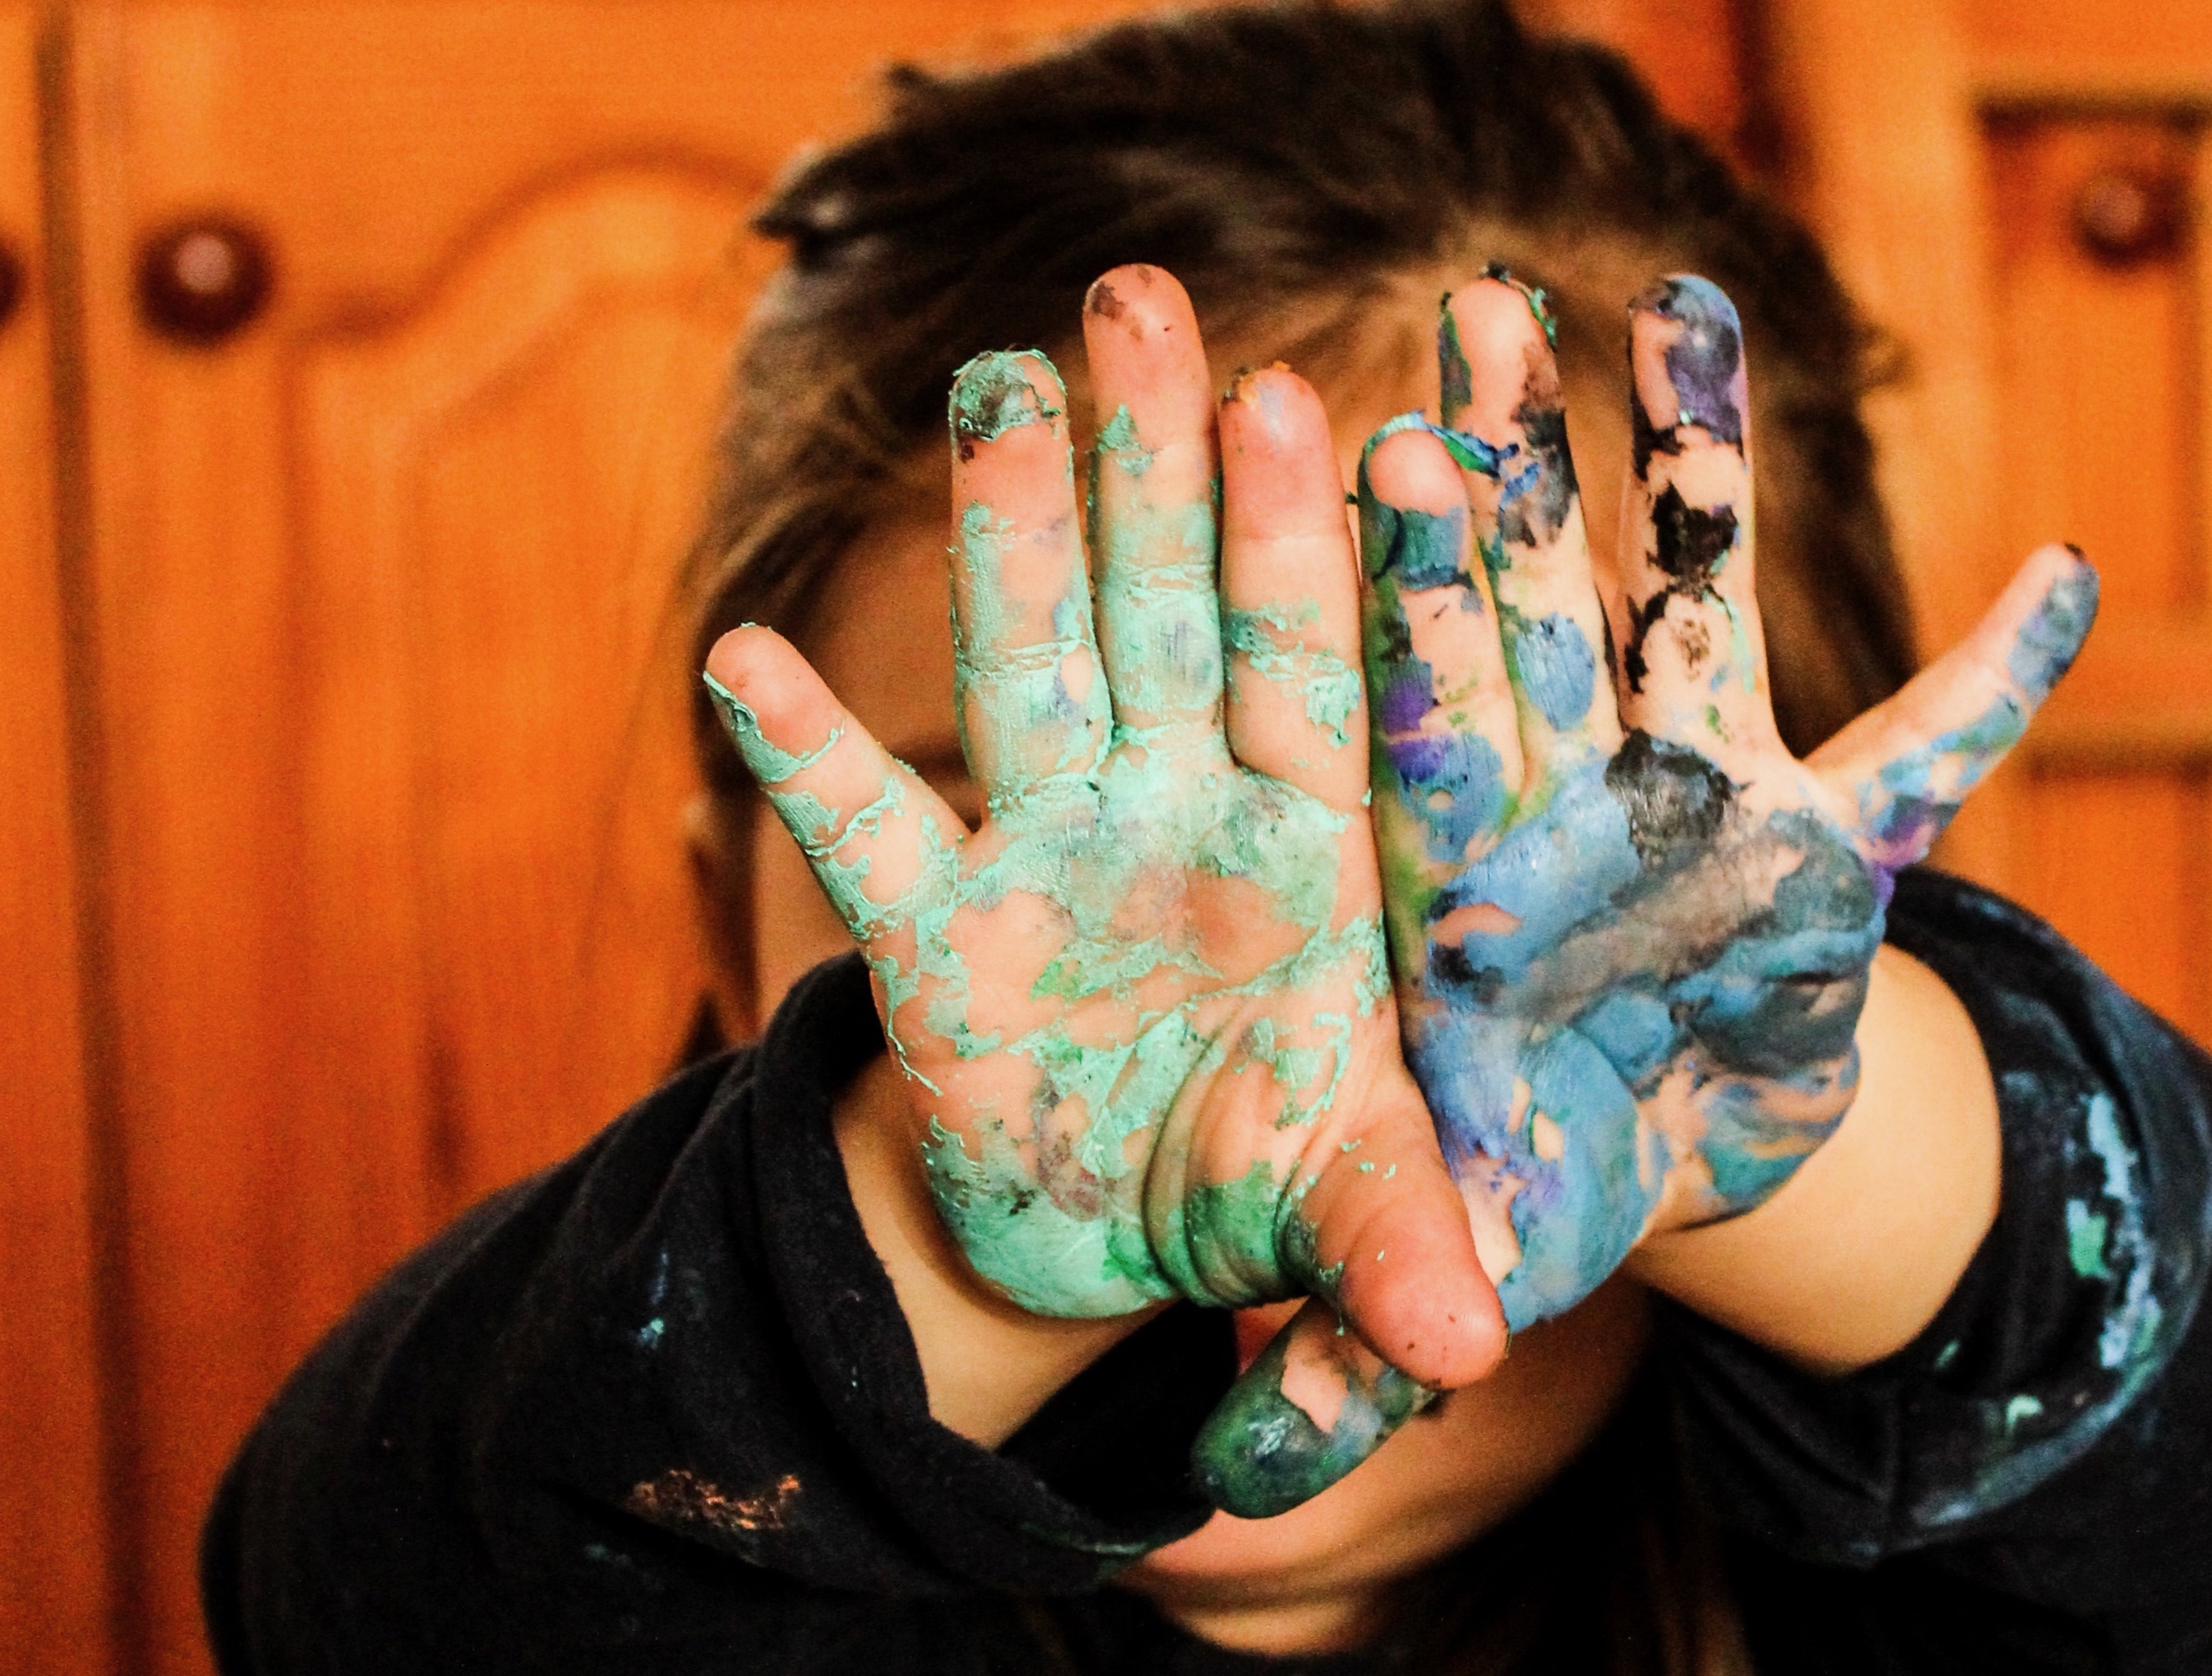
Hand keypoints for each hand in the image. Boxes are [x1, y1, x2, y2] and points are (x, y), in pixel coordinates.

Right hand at [702, 267, 1502, 1498]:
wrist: (1135, 1237)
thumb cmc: (1272, 1177)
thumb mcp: (1347, 1209)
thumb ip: (1397, 1245)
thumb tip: (1470, 1354)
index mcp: (1315, 851)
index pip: (1328, 681)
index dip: (1335, 561)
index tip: (1357, 421)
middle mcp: (1183, 818)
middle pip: (1176, 615)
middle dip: (1163, 468)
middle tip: (1148, 299)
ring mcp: (1055, 858)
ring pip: (1034, 668)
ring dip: (1010, 533)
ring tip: (994, 383)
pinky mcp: (938, 938)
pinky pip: (868, 835)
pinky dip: (810, 758)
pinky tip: (742, 660)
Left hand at [1284, 272, 2093, 1466]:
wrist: (1676, 1136)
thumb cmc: (1545, 1167)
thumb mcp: (1462, 1247)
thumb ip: (1356, 1327)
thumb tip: (1230, 1486)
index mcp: (1473, 881)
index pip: (1420, 728)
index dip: (1400, 605)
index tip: (1363, 460)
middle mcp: (1578, 803)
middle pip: (1532, 616)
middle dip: (1515, 471)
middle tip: (1481, 307)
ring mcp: (1707, 795)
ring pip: (1699, 607)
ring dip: (1701, 467)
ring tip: (1693, 306)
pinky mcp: (1836, 827)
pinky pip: (1932, 746)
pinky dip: (2004, 680)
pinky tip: (2075, 583)